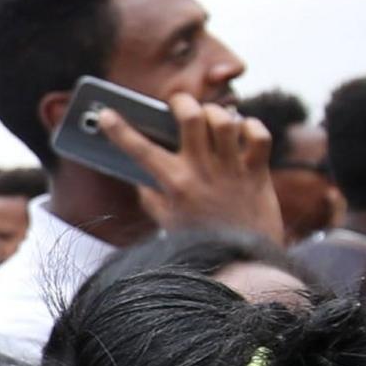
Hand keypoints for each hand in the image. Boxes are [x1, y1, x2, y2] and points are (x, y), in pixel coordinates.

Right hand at [96, 94, 283, 244]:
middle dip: (182, 101)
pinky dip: (251, 127)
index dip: (119, 129)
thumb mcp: (167, 222)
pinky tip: (243, 132)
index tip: (106, 115)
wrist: (244, 264)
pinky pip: (259, 135)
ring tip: (211, 120)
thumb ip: (151, 197)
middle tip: (178, 105)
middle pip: (192, 115)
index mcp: (175, 184)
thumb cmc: (202, 242)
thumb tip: (139, 174)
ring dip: (216, 113)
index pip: (140, 150)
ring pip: (225, 120)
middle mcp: (203, 171)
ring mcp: (232, 169)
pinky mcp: (258, 172)